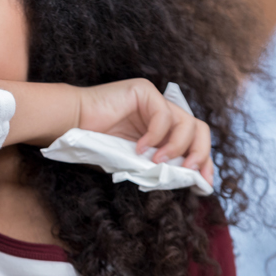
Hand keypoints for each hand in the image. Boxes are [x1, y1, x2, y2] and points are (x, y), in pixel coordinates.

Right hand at [77, 79, 213, 183]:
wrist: (71, 126)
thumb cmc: (98, 146)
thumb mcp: (136, 163)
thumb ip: (160, 167)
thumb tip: (188, 180)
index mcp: (164, 130)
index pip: (195, 141)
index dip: (204, 162)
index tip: (204, 184)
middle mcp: (164, 113)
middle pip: (200, 129)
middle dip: (200, 153)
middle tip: (189, 172)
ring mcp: (156, 101)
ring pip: (187, 122)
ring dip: (177, 147)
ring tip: (158, 161)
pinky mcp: (145, 91)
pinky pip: (163, 114)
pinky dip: (155, 135)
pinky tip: (139, 148)